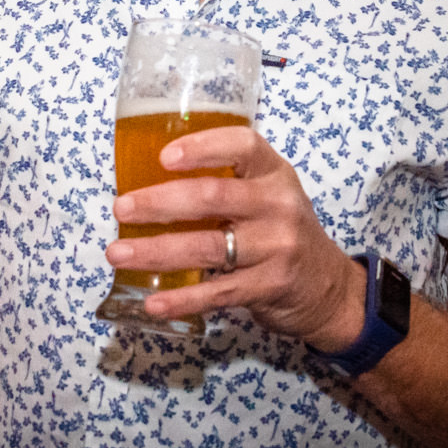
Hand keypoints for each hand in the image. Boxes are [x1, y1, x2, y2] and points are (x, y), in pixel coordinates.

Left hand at [106, 127, 365, 348]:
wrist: (329, 288)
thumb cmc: (281, 231)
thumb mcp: (268, 194)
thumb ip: (226, 182)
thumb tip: (147, 181)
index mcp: (274, 173)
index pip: (242, 146)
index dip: (202, 147)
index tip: (163, 157)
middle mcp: (278, 205)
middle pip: (212, 197)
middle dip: (159, 203)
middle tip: (121, 208)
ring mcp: (277, 248)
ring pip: (207, 247)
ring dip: (156, 251)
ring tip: (118, 253)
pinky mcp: (270, 287)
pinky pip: (218, 293)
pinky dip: (182, 299)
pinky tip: (153, 302)